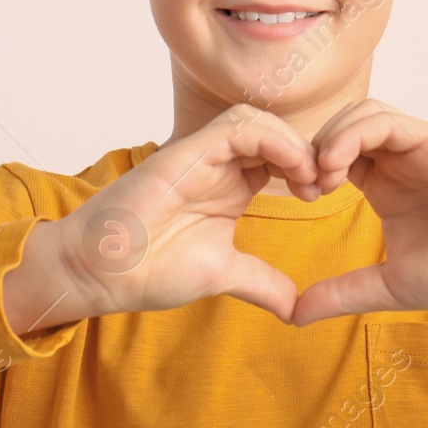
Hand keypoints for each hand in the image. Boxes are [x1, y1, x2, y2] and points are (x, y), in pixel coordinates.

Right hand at [7, 104, 320, 329]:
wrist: (101, 273)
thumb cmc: (151, 270)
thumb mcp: (223, 274)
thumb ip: (261, 282)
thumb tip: (296, 308)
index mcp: (232, 186)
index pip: (281, 156)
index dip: (309, 168)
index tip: (324, 196)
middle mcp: (219, 164)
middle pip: (276, 132)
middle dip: (308, 151)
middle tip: (325, 183)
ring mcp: (202, 155)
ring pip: (258, 119)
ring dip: (292, 141)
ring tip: (309, 177)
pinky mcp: (186, 151)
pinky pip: (237, 125)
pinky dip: (271, 138)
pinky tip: (290, 167)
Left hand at [290, 98, 427, 326]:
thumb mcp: (389, 286)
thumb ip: (342, 293)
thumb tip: (293, 315)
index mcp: (385, 183)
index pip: (335, 153)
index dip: (309, 167)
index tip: (300, 198)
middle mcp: (400, 158)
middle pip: (341, 126)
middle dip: (313, 149)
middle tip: (305, 186)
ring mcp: (418, 146)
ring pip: (360, 114)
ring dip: (331, 138)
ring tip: (322, 178)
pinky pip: (385, 121)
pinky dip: (353, 135)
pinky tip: (339, 167)